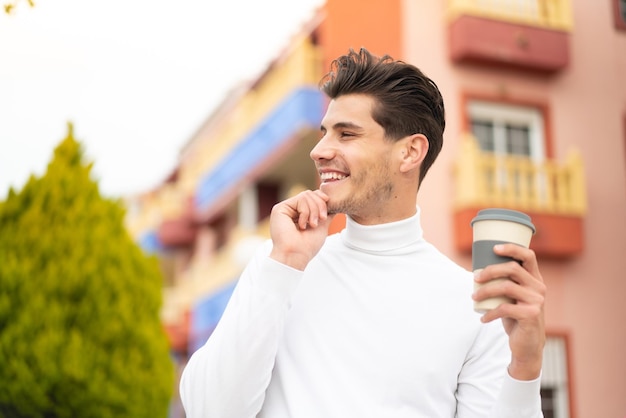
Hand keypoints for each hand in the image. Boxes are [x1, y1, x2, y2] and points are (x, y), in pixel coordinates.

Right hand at [269, 189, 335, 270]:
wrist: (297, 255)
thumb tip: (335, 204)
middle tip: (322, 219)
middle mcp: (291, 210)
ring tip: (312, 224)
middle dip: (320, 205)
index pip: (313, 197)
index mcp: (299, 213)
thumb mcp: (322, 226)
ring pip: (306, 195)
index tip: (326, 215)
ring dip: (314, 210)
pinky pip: (300, 199)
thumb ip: (326, 213)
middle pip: (310, 194)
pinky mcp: (279, 209)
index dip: (322, 201)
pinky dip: (306, 212)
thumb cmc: (308, 246)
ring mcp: (285, 209)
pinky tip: (302, 225)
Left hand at [473, 244, 545, 379]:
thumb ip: (504, 283)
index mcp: (535, 279)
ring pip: (506, 287)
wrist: (527, 345)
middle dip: (490, 271)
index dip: (512, 248)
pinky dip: (489, 313)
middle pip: (513, 268)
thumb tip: (477, 271)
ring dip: (485, 291)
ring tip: (474, 298)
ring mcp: (537, 301)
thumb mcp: (511, 298)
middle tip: (475, 278)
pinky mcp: (531, 315)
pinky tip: (482, 318)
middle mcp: (539, 287)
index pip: (529, 256)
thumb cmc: (515, 317)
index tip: (494, 248)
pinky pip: (504, 308)